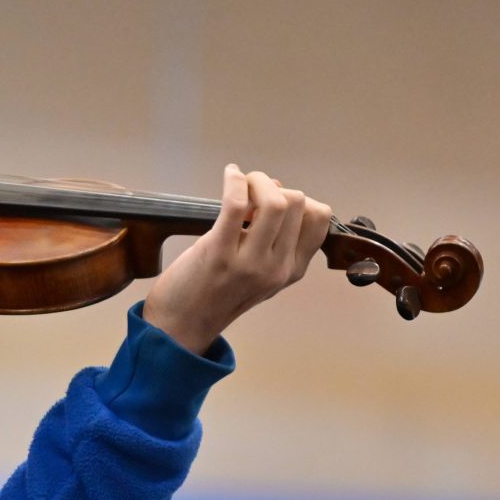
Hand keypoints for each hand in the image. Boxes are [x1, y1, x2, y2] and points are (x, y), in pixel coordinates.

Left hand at [142, 165, 332, 354]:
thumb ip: (272, 238)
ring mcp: (250, 262)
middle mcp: (278, 268)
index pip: (319, 219)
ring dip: (258, 181)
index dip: (299, 199)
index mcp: (292, 271)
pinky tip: (229, 174)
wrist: (180, 325)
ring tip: (241, 182)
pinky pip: (237, 204)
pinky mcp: (219, 253)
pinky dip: (235, 181)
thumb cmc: (215, 292)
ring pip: (276, 201)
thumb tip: (277, 187)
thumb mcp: (259, 273)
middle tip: (251, 189)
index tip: (273, 201)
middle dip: (274, 186)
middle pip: (299, 204)